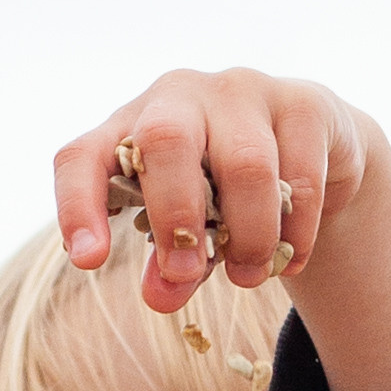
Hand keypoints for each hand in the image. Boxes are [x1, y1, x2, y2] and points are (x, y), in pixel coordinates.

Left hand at [52, 70, 390, 390]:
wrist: (312, 153)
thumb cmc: (225, 194)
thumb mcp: (189, 233)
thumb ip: (172, 265)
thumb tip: (161, 298)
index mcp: (130, 129)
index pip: (84, 156)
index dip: (78, 205)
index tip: (89, 260)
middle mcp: (179, 97)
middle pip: (166, 141)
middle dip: (176, 216)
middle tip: (185, 274)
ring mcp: (243, 92)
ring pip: (246, 163)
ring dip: (249, 234)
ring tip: (249, 277)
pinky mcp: (304, 103)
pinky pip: (301, 174)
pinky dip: (296, 230)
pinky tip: (291, 260)